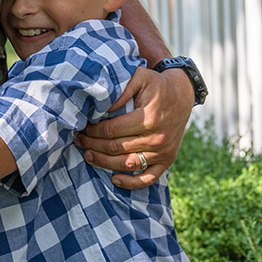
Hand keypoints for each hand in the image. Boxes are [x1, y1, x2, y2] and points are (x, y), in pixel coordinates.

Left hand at [76, 66, 192, 189]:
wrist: (182, 94)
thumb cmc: (156, 85)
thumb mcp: (140, 77)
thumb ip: (121, 89)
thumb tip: (102, 107)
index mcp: (148, 118)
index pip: (111, 130)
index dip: (93, 131)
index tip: (82, 127)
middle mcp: (157, 138)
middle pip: (116, 148)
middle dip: (93, 146)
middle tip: (79, 141)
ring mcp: (163, 151)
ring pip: (127, 164)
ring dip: (104, 163)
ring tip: (88, 156)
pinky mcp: (167, 160)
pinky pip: (148, 178)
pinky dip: (131, 183)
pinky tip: (114, 180)